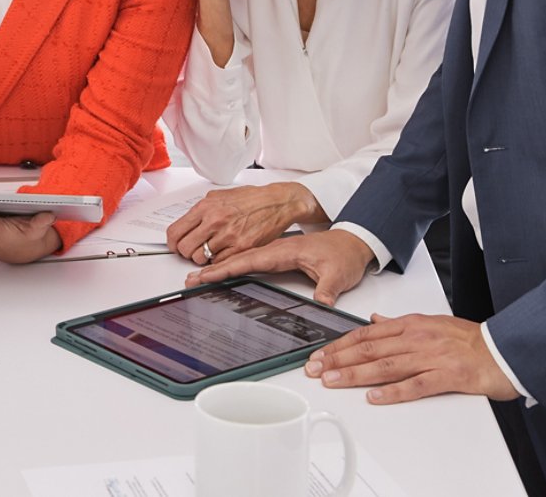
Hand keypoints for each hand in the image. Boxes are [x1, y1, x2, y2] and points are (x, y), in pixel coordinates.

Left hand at [167, 183, 326, 263]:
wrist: (276, 202)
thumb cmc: (249, 199)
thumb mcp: (218, 197)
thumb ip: (201, 211)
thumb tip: (185, 224)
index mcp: (206, 207)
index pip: (176, 231)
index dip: (172, 242)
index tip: (174, 245)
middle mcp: (215, 221)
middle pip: (185, 248)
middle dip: (186, 252)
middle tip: (192, 249)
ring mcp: (228, 236)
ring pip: (201, 258)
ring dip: (203, 257)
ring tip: (210, 250)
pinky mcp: (241, 247)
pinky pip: (219, 262)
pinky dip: (218, 260)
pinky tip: (223, 251)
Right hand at [189, 229, 375, 306]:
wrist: (353, 242)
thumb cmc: (344, 254)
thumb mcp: (338, 274)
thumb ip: (327, 289)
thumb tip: (321, 302)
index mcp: (285, 251)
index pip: (250, 260)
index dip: (226, 268)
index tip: (207, 274)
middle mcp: (277, 250)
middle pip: (239, 259)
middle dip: (214, 268)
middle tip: (192, 278)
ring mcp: (276, 253)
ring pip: (243, 260)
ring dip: (220, 267)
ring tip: (200, 277)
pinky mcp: (279, 257)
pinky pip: (251, 262)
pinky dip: (234, 267)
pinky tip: (224, 273)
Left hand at [305, 313, 520, 403]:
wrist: (505, 348)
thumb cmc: (469, 339)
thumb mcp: (430, 322)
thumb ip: (399, 324)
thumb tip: (374, 320)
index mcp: (410, 325)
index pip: (366, 334)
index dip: (339, 345)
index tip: (319, 355)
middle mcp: (417, 338)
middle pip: (369, 349)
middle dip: (338, 359)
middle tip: (315, 369)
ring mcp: (431, 357)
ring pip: (385, 365)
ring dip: (355, 374)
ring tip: (333, 381)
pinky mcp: (448, 376)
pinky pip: (416, 385)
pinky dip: (393, 392)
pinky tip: (375, 398)